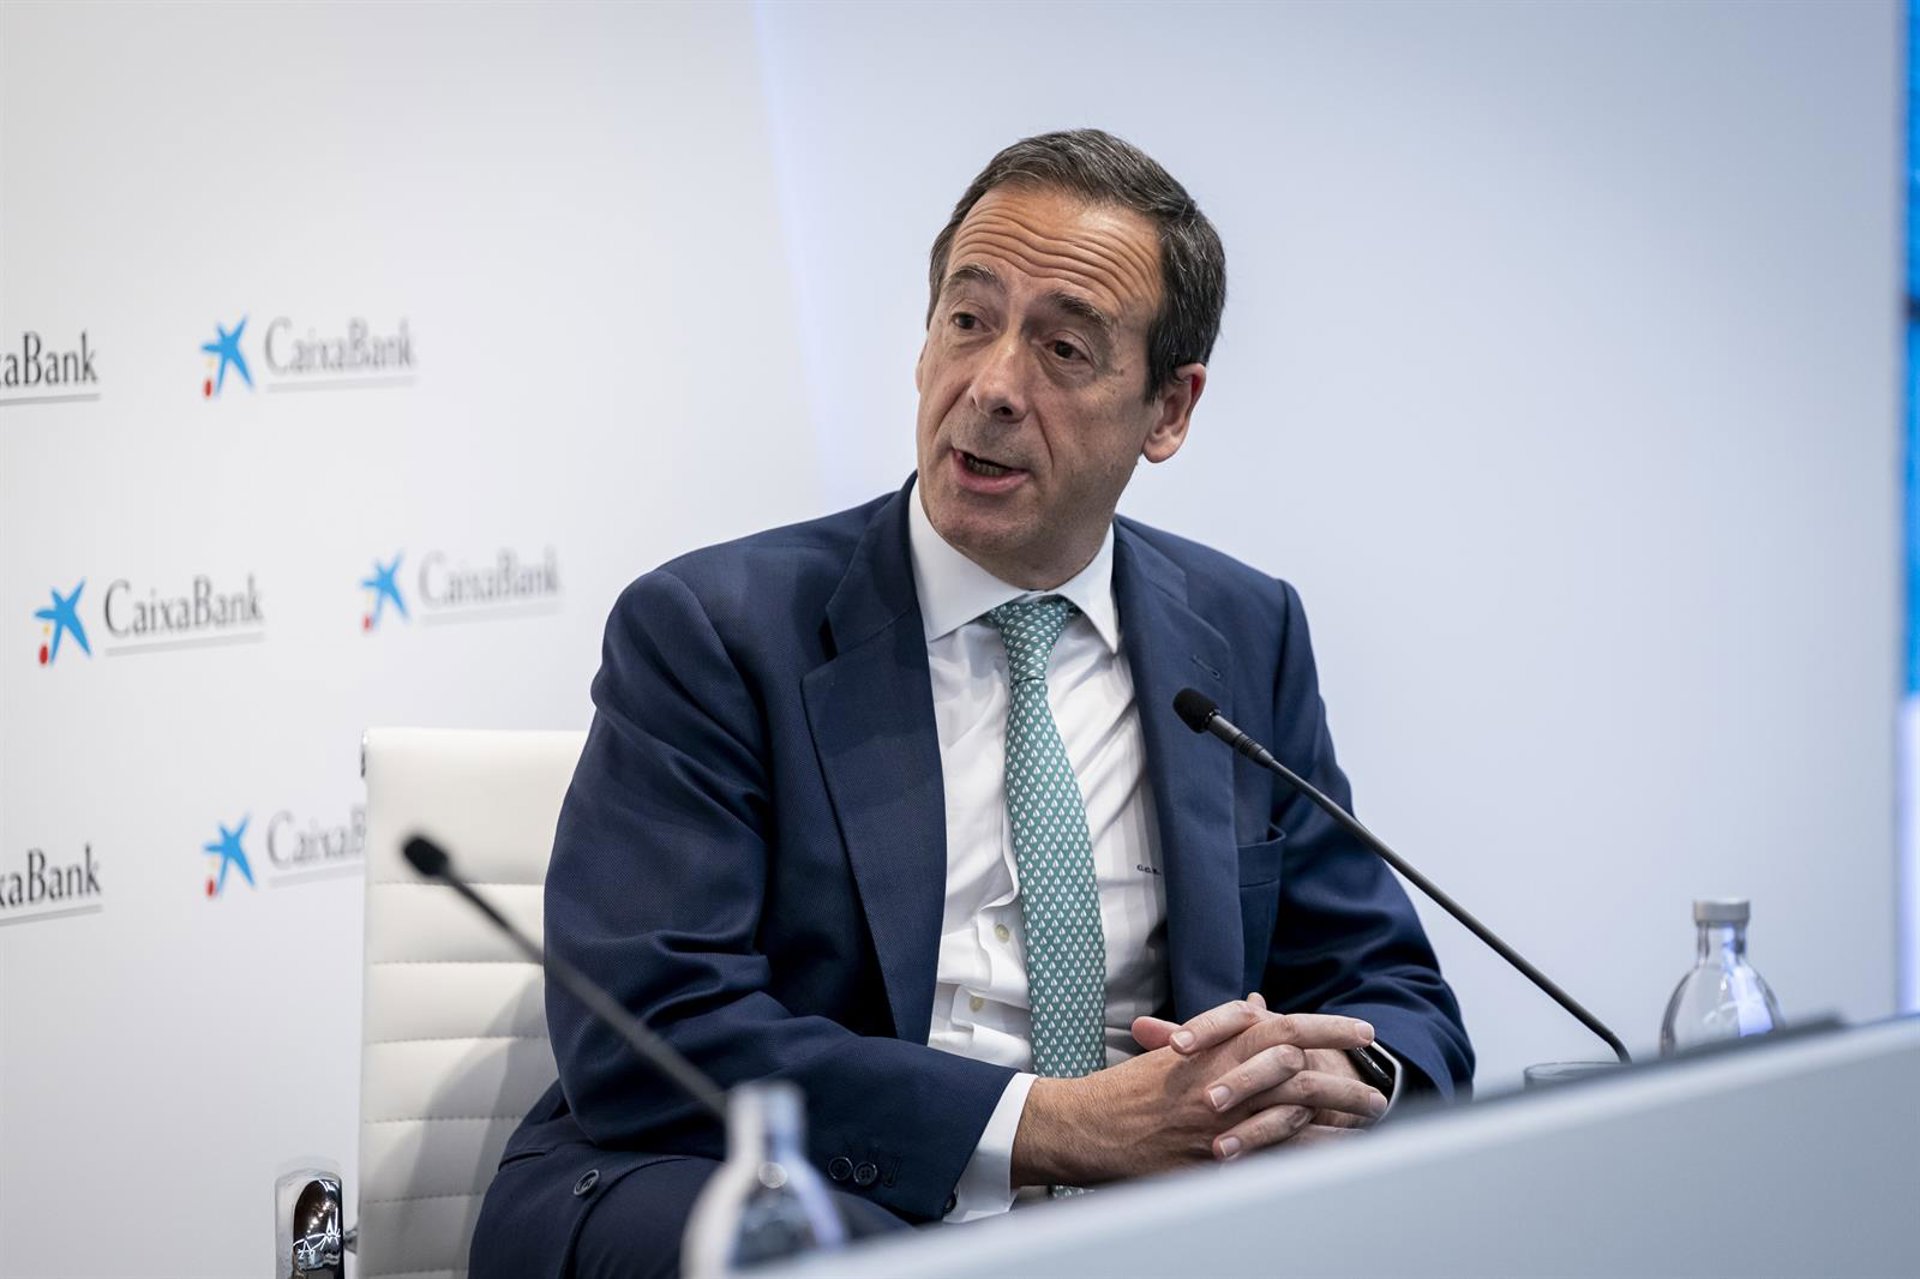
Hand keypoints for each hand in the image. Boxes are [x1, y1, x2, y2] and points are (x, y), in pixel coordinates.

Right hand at [1011, 996, 1379, 1185]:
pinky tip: (1337, 1156)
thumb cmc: (1127, 1090)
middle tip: (1378, 1083)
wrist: (1089, 1128)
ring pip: (1294, 1115)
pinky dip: (1308, 1154)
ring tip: (1368, 1120)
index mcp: (1214, 1050)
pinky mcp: (1216, 1159)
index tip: (1362, 1031)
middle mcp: (1223, 1083)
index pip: (1282, 1029)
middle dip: (1345, 1077)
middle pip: (1300, 1073)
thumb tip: (1255, 1009)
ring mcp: (1222, 1123)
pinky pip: (1274, 1157)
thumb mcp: (1177, 1050)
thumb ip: (1221, 1031)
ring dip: (1336, 1118)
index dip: (1327, 1029)